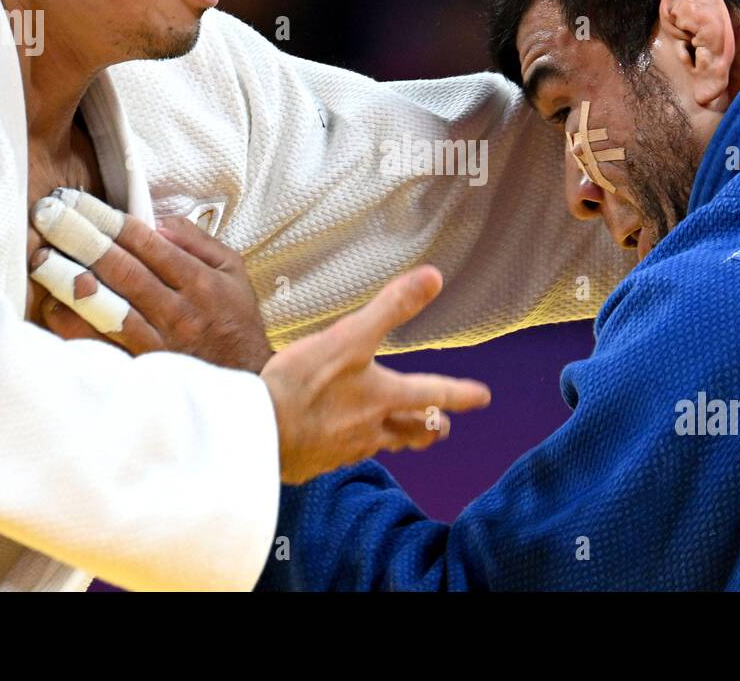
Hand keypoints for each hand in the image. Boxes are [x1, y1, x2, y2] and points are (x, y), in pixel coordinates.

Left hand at [29, 188, 272, 372]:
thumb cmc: (235, 321)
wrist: (246, 378)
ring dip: (71, 279)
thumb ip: (197, 242)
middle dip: (83, 238)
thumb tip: (156, 222)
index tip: (80, 203)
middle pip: (122, 268)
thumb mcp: (232, 271)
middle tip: (49, 216)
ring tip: (41, 257)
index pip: (147, 243)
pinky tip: (53, 305)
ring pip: (108, 305)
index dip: (109, 220)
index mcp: (200, 282)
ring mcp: (158, 341)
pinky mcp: (142, 367)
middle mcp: (178, 310)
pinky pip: (102, 344)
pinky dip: (75, 325)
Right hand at [262, 265, 491, 483]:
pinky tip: (341, 444)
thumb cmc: (302, 384)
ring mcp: (343, 450)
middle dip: (430, 428)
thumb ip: (391, 308)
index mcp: (384, 398)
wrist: (256, 434)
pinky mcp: (316, 462)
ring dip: (396, 440)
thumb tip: (434, 277)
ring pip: (380, 446)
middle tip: (443, 429)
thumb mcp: (349, 337)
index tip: (482, 397)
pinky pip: (343, 456)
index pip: (434, 394)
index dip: (461, 394)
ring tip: (399, 438)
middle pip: (412, 432)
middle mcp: (371, 429)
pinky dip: (351, 448)